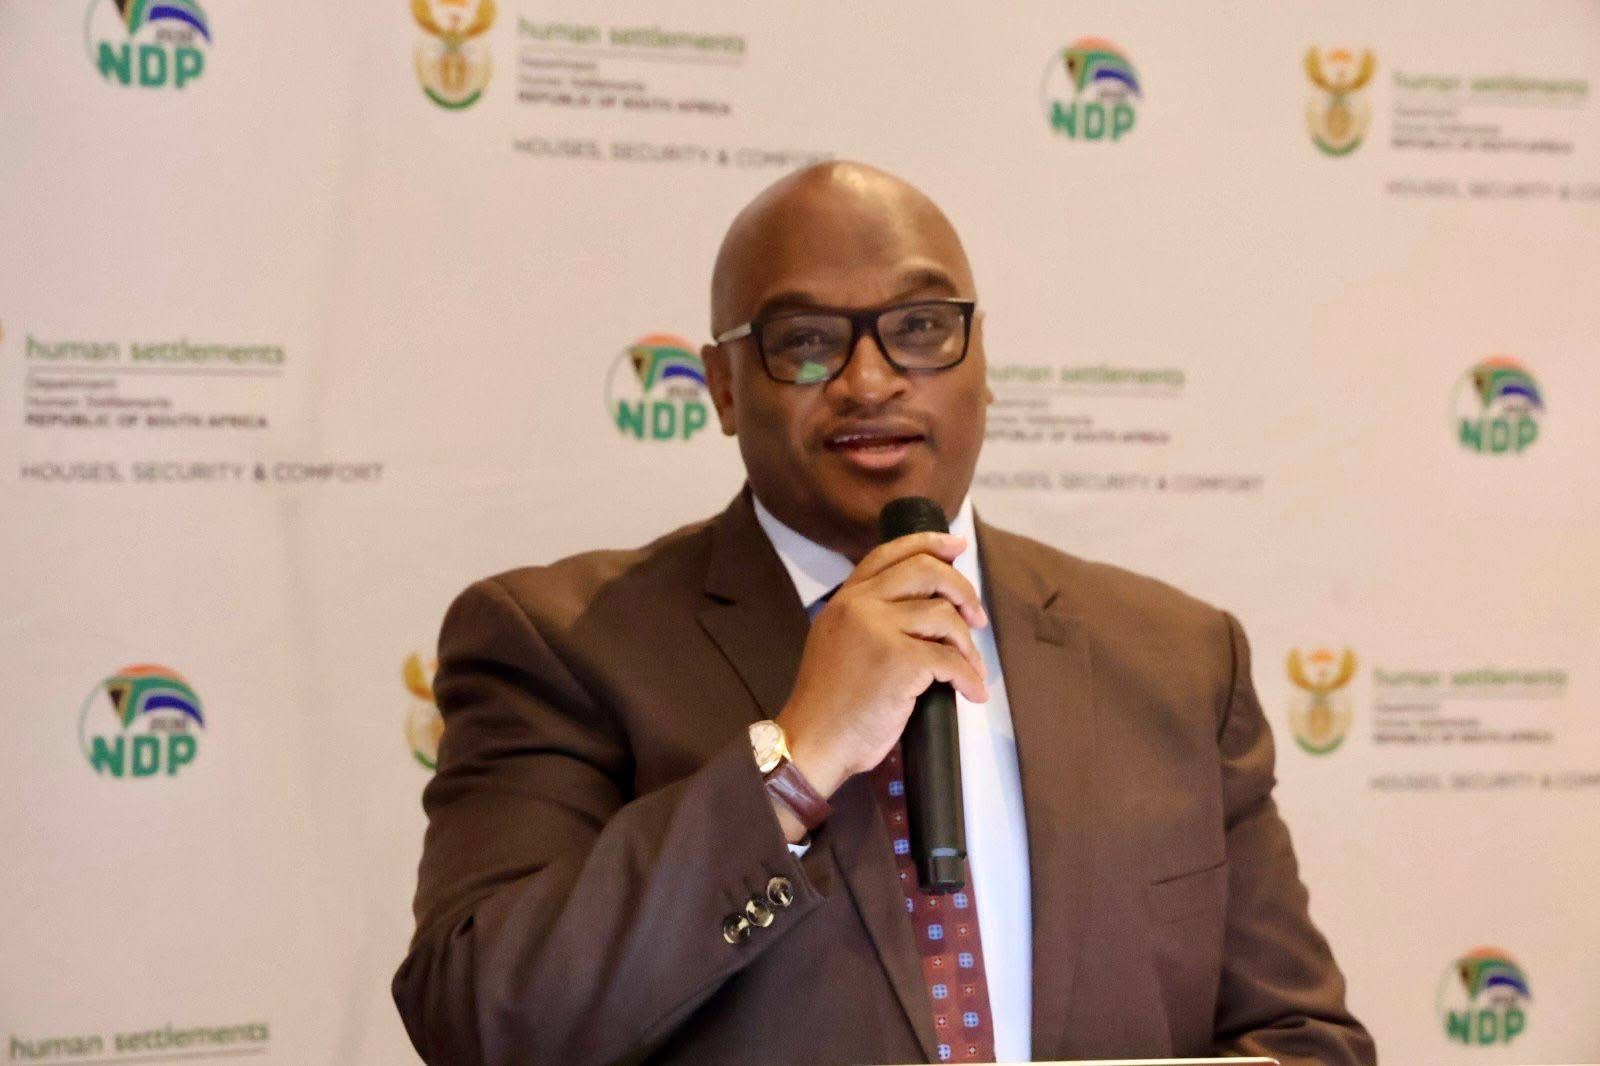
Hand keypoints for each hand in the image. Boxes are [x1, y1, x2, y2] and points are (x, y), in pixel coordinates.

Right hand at [778, 532, 988, 800]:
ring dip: (968, 644)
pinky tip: (972, 692)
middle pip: (926, 572)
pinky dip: (969, 677)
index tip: (956, 546)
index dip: (928, 544)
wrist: (813, 740)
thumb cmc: (830, 702)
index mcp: (846, 599)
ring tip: (971, 668)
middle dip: (963, 590)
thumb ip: (868, 618)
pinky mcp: (899, 661)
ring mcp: (879, 630)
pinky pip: (950, 659)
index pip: (890, 553)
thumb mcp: (838, 641)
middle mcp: (861, 605)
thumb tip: (924, 607)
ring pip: (945, 616)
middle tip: (977, 617)